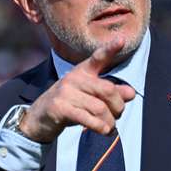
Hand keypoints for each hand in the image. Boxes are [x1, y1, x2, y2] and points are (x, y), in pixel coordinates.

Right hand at [19, 38, 135, 142]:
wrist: (40, 117)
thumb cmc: (70, 103)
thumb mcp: (90, 96)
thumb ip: (111, 93)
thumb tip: (131, 93)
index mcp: (82, 71)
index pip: (98, 58)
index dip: (110, 49)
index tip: (122, 40)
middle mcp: (74, 78)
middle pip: (107, 89)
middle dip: (118, 106)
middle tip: (117, 115)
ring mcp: (65, 92)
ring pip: (99, 107)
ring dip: (109, 121)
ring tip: (109, 127)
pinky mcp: (59, 107)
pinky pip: (87, 118)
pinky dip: (99, 127)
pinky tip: (103, 131)